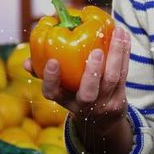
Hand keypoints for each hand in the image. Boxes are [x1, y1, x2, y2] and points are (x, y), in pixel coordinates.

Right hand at [24, 27, 133, 153]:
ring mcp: (104, 103)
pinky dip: (125, 53)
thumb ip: (45, 74)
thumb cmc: (76, 95)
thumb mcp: (60, 90)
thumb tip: (27, 61)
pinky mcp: (120, 98)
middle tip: (95, 52)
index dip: (51, 79)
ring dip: (116, 54)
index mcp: (65, 100)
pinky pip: (124, 74)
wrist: (103, 121)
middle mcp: (85, 105)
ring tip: (117, 32)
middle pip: (89, 93)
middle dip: (92, 72)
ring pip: (112, 79)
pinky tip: (125, 36)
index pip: (53, 93)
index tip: (52, 61)